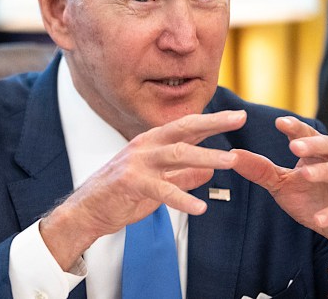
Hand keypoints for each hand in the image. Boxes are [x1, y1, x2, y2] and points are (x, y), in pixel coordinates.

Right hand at [40, 110, 245, 270]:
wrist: (87, 210)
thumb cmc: (121, 194)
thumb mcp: (158, 183)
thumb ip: (183, 175)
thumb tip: (209, 170)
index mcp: (152, 142)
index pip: (187, 127)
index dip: (213, 121)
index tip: (238, 116)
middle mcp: (145, 145)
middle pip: (184, 129)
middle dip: (214, 123)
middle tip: (240, 118)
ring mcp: (137, 162)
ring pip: (177, 154)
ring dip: (207, 156)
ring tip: (231, 161)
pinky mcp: (130, 182)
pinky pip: (161, 190)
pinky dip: (182, 198)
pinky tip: (200, 207)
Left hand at [231, 117, 327, 270]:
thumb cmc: (312, 199)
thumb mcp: (282, 184)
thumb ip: (261, 170)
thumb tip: (232, 155)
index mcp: (319, 153)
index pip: (307, 134)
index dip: (295, 128)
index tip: (279, 122)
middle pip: (327, 145)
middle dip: (311, 144)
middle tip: (294, 145)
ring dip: (323, 172)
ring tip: (304, 174)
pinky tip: (319, 219)